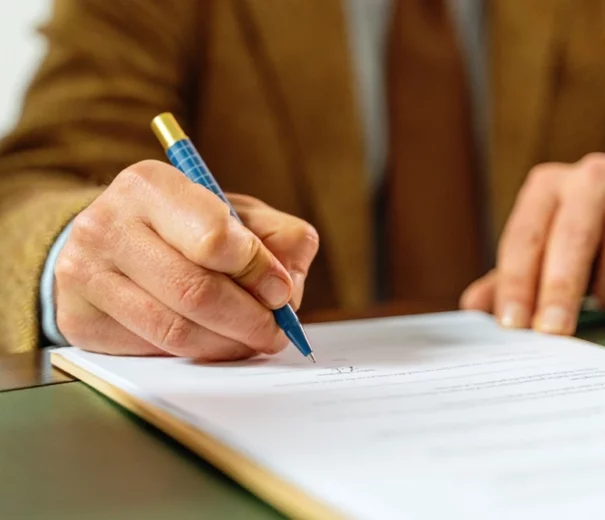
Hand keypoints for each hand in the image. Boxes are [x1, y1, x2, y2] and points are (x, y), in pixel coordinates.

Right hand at [55, 160, 318, 360]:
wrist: (111, 240)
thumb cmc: (183, 225)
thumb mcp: (233, 212)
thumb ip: (276, 237)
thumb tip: (290, 287)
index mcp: (149, 185)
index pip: (214, 239)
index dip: (258, 272)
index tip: (281, 292)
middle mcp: (106, 225)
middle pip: (195, 292)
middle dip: (250, 320)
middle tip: (276, 331)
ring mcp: (83, 275)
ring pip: (174, 331)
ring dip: (228, 344)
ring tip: (252, 340)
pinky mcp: (78, 318)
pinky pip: (151, 350)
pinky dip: (194, 353)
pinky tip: (212, 342)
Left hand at [461, 153, 604, 334]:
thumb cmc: (577, 228)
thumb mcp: (541, 244)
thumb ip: (508, 275)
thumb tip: (472, 306)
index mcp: (545, 189)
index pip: (523, 239)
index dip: (515, 283)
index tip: (511, 323)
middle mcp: (583, 182)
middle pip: (568, 239)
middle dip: (557, 288)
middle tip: (550, 330)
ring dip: (597, 290)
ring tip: (585, 318)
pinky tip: (604, 303)